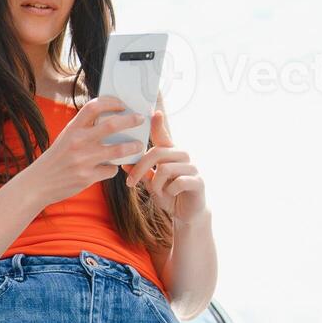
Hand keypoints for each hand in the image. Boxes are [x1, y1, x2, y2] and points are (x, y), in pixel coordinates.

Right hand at [17, 96, 148, 207]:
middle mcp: (78, 142)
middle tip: (140, 119)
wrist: (37, 184)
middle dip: (131, 120)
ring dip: (133, 147)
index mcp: (72, 129)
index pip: (94, 106)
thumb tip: (109, 119)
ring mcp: (83, 161)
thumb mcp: (65, 139)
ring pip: (119, 150)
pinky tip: (109, 169)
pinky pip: (110, 171)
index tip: (123, 105)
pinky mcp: (87, 178)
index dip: (112, 102)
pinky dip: (113, 169)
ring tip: (138, 146)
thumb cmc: (55, 160)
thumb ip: (84, 130)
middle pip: (112, 125)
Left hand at [123, 98, 208, 224]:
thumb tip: (124, 163)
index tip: (154, 109)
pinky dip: (168, 191)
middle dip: (140, 169)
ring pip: (164, 169)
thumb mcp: (150, 183)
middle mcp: (182, 155)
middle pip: (156, 153)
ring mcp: (192, 167)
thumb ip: (140, 172)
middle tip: (130, 184)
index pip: (163, 133)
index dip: (158, 122)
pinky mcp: (198, 180)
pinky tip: (170, 195)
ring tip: (157, 192)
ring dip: (155, 184)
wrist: (186, 213)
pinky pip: (176, 183)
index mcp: (169, 153)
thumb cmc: (168, 194)